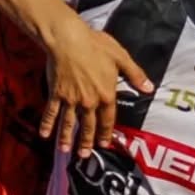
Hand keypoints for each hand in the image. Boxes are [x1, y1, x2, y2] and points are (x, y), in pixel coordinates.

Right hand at [40, 15, 152, 155]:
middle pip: (88, 126)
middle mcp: (89, 102)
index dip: (105, 133)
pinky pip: (52, 112)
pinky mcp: (57, 94)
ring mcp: (71, 100)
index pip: (108, 119)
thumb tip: (149, 88)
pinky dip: (47, 124)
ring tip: (66, 150)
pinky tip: (44, 134)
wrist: (69, 40)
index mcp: (106, 95)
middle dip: (86, 142)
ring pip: (69, 123)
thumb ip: (135, 75)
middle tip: (85, 155)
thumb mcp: (121, 58)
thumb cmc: (96, 46)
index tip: (104, 144)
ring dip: (67, 138)